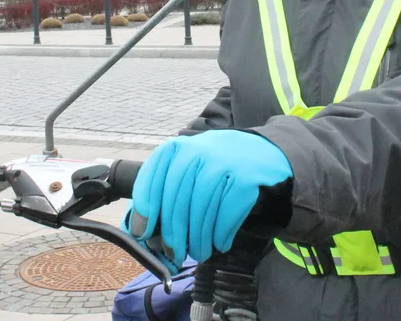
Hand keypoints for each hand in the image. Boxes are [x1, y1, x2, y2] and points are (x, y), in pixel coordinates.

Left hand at [126, 130, 291, 265]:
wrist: (262, 151)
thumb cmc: (216, 166)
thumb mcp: (188, 167)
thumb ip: (165, 190)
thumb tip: (138, 228)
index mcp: (176, 148)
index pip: (152, 180)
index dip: (145, 210)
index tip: (142, 234)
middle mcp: (197, 150)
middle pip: (177, 200)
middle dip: (173, 233)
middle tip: (174, 253)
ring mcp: (223, 162)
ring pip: (202, 209)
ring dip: (198, 238)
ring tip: (199, 252)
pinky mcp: (246, 176)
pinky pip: (227, 212)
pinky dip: (221, 233)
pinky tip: (220, 243)